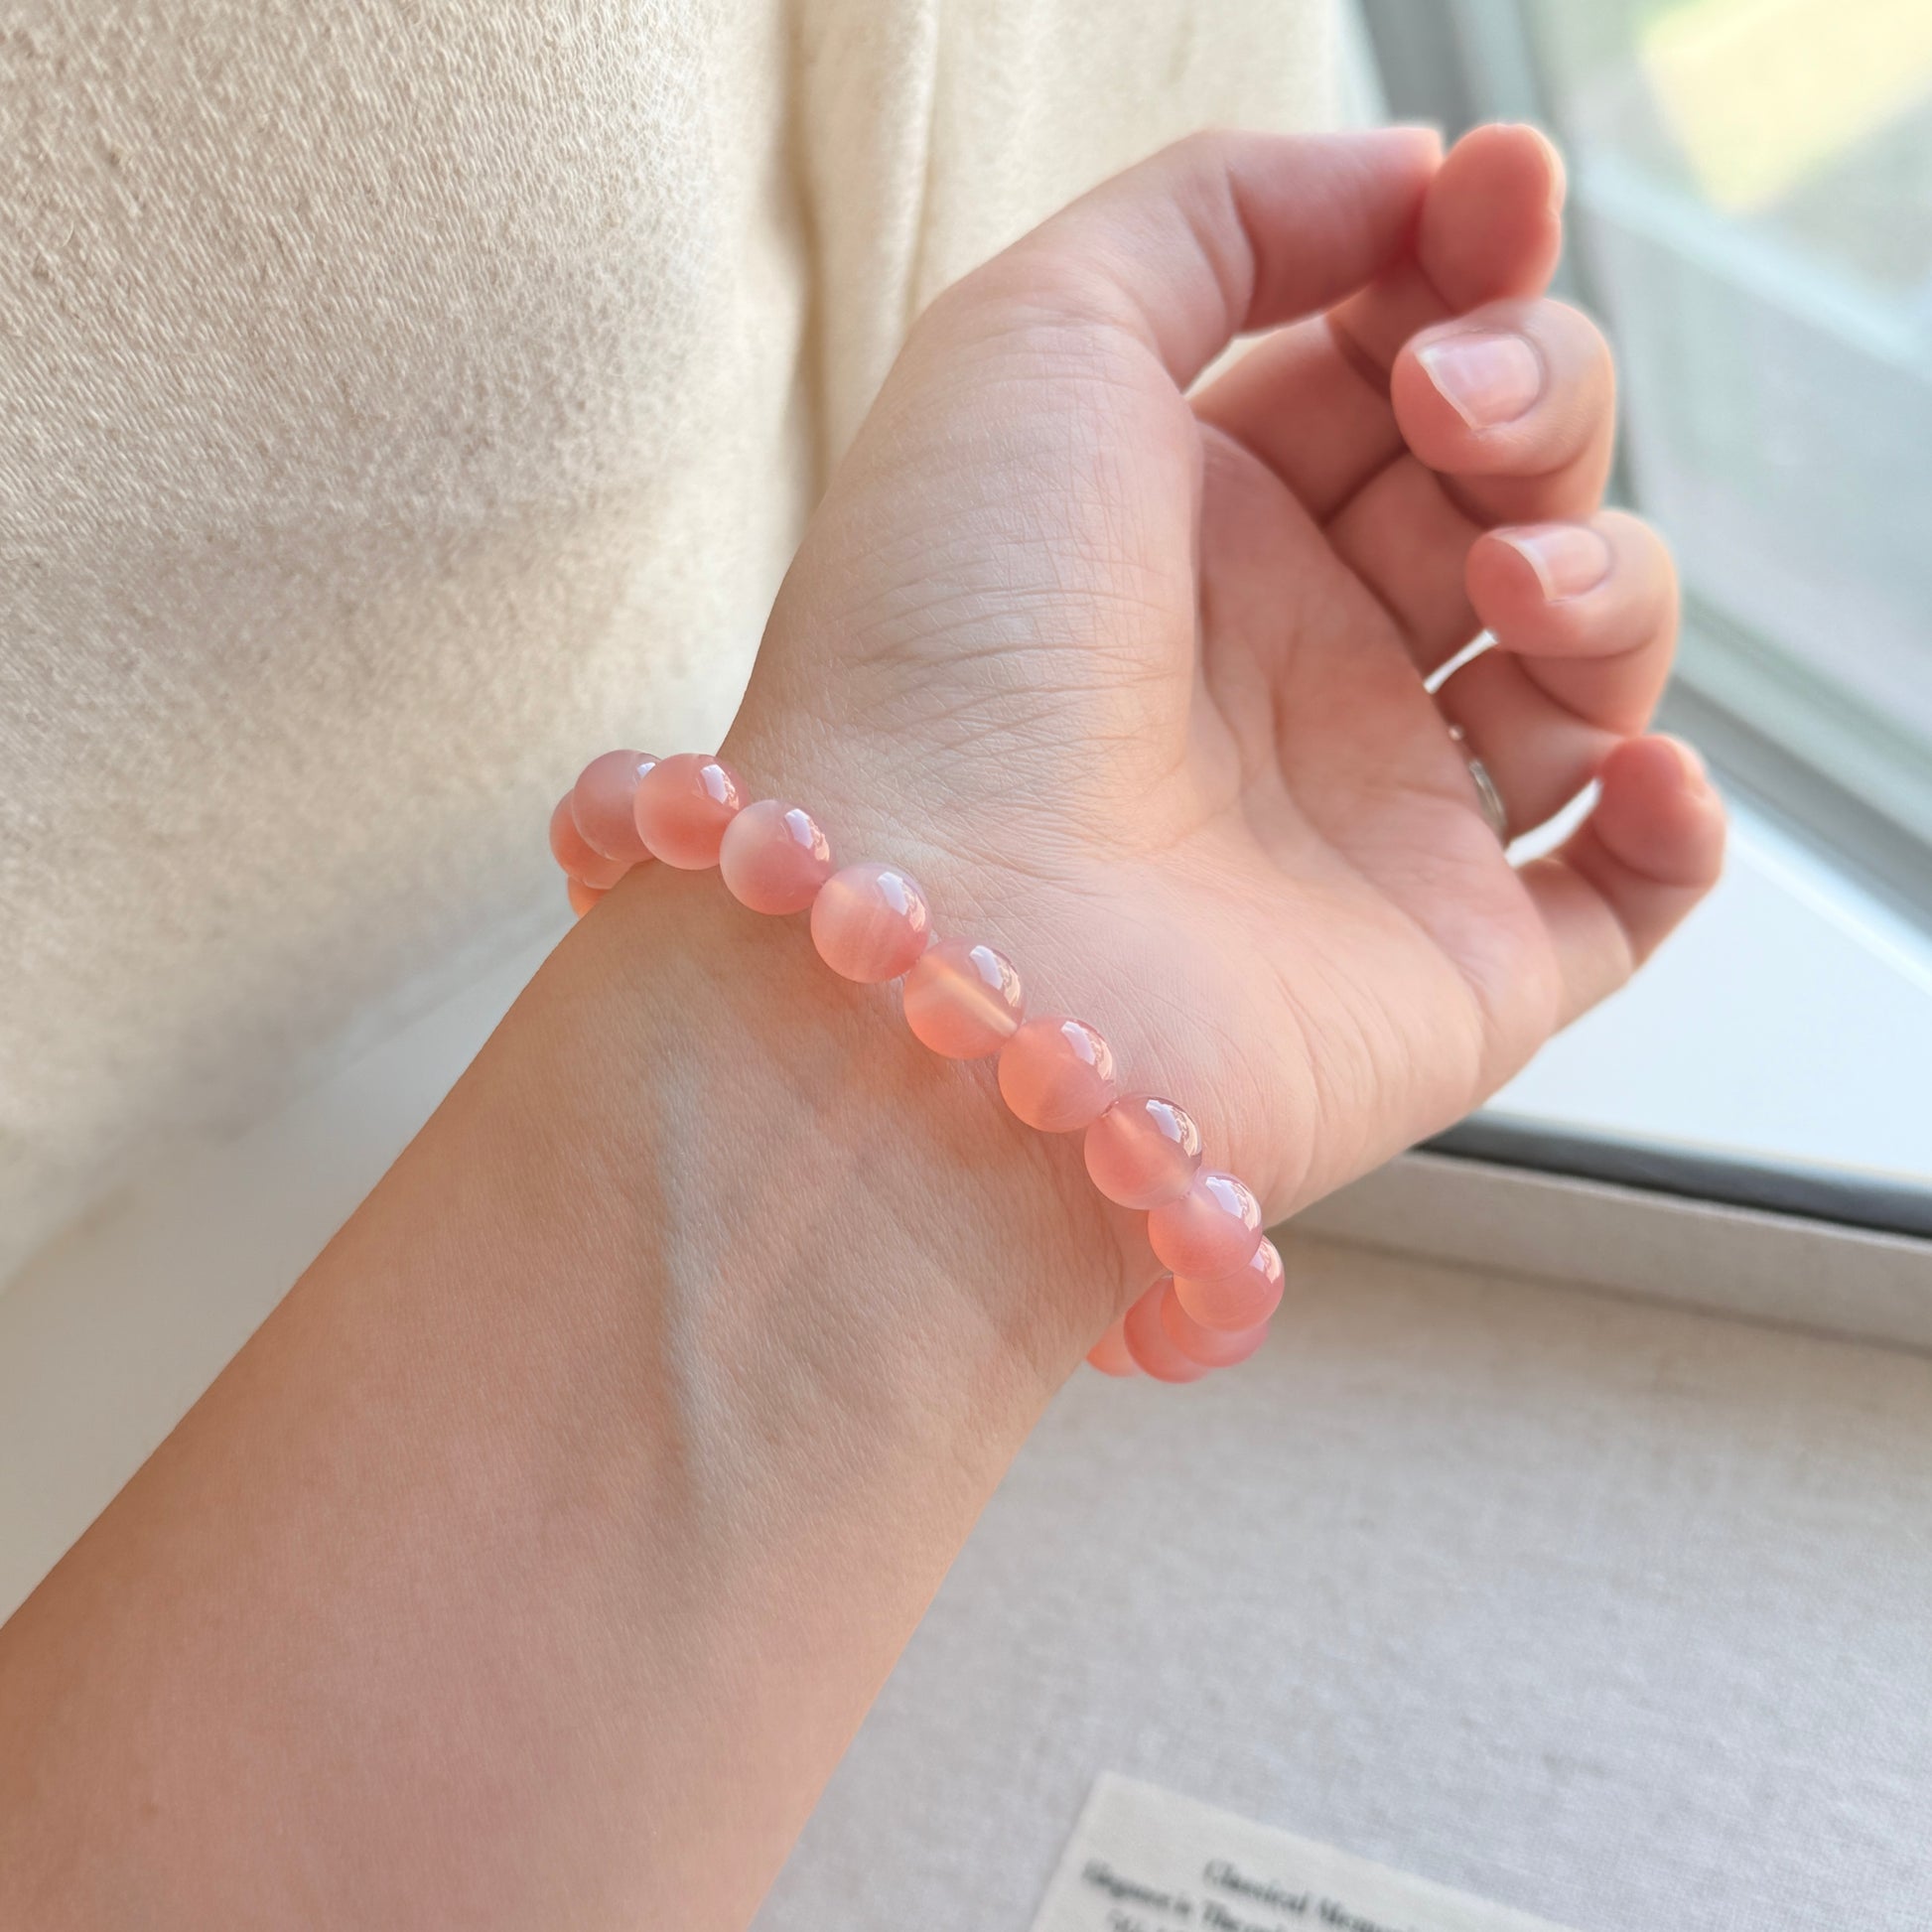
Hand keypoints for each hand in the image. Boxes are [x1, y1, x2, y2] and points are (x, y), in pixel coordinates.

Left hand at [727, 124, 1722, 1255]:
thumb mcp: (1035, 336)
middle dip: (1533, 395)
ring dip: (1604, 579)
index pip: (1384, 366)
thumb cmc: (945, 646)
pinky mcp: (1451, 971)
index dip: (1460, 268)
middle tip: (1453, 407)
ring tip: (1501, 582)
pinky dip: (1672, 820)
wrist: (940, 944)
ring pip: (1585, 663)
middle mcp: (1284, 668)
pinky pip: (1621, 895)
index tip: (1495, 198)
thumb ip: (1217, 216)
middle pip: (1501, 489)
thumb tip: (1408, 186)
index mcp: (1189, 526)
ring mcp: (1370, 818)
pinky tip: (1625, 765)